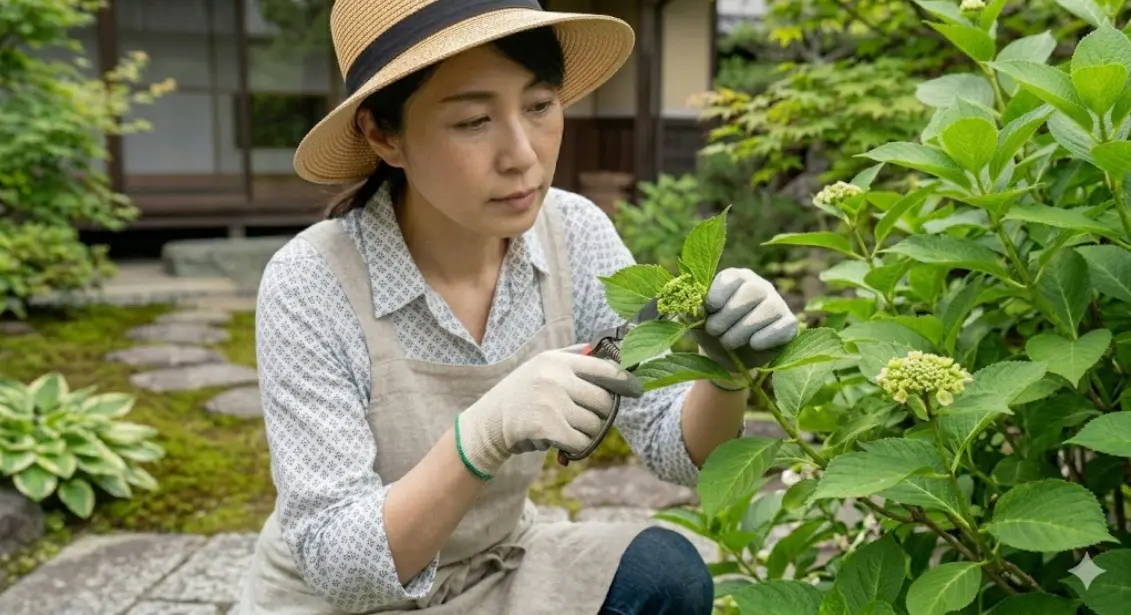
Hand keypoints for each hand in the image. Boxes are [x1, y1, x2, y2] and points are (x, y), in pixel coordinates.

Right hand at [454, 345, 642, 478]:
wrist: (489, 422)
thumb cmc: (521, 394)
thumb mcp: (542, 365)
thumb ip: (573, 356)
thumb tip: (608, 353)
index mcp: (557, 360)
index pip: (605, 369)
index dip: (626, 382)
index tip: (637, 390)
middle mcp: (556, 378)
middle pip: (604, 402)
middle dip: (600, 415)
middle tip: (586, 418)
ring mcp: (551, 402)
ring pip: (594, 425)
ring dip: (587, 433)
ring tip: (568, 429)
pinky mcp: (547, 427)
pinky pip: (581, 442)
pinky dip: (577, 446)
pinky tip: (563, 442)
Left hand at [689, 268, 798, 375]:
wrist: (731, 359)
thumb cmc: (713, 333)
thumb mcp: (697, 322)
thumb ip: (691, 311)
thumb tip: (690, 307)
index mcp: (735, 278)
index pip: (731, 277)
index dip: (717, 295)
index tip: (709, 311)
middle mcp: (759, 286)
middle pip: (751, 291)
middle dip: (728, 315)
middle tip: (715, 331)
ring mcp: (777, 303)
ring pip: (768, 309)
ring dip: (743, 330)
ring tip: (729, 342)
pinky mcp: (789, 323)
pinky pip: (783, 326)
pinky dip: (764, 338)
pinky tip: (752, 345)